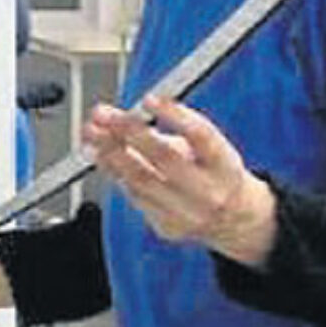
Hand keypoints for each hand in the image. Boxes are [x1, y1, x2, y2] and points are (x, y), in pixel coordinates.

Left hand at [83, 95, 276, 265]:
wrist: (233, 219)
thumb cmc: (213, 172)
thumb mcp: (207, 147)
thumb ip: (172, 130)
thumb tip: (125, 114)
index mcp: (224, 164)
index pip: (202, 136)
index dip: (175, 115)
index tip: (148, 99)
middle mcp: (209, 191)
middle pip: (166, 158)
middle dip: (130, 132)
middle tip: (104, 114)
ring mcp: (188, 213)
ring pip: (142, 180)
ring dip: (110, 153)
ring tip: (91, 133)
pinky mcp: (167, 227)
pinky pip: (134, 196)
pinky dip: (113, 172)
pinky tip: (98, 155)